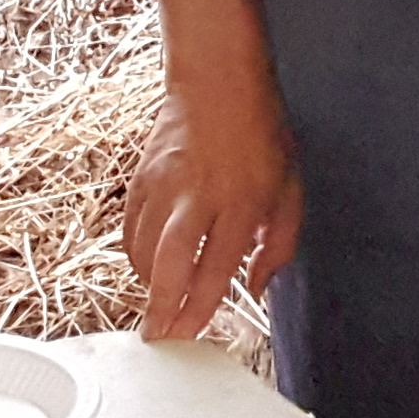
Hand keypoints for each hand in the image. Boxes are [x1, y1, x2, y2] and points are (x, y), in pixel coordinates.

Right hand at [127, 70, 302, 341]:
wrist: (217, 81)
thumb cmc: (259, 135)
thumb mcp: (289, 189)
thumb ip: (279, 244)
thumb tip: (258, 286)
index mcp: (242, 201)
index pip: (217, 266)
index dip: (201, 307)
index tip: (191, 333)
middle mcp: (199, 195)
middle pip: (171, 260)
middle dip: (161, 304)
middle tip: (157, 335)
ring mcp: (164, 185)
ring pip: (144, 248)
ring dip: (148, 285)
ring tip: (158, 304)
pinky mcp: (141, 179)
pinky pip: (129, 229)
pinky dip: (135, 256)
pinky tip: (148, 269)